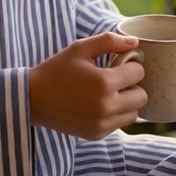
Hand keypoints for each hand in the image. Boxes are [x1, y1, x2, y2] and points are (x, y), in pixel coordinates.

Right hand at [29, 32, 147, 140]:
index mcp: (104, 82)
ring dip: (127, 102)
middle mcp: (106, 106)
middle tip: (116, 79)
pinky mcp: (96, 134)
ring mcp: (102, 124)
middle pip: (142, 97)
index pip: (138, 73)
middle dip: (132, 85)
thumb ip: (109, 41)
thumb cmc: (57, 69)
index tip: (118, 63)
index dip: (130, 65)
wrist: (33, 99)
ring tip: (109, 92)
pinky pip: (119, 124)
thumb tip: (135, 42)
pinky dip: (115, 115)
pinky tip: (98, 105)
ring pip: (134, 114)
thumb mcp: (80, 48)